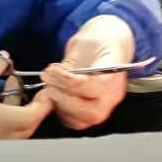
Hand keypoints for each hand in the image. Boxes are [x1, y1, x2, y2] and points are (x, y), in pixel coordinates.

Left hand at [42, 15, 135, 129]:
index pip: (92, 87)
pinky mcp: (93, 112)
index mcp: (114, 73)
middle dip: (63, 98)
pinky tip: (54, 93)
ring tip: (49, 86)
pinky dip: (61, 110)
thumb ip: (71, 61)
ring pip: (81, 120)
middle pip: (90, 112)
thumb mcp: (84, 41)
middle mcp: (112, 95)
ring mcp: (105, 106)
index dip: (68, 82)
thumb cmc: (97, 41)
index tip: (52, 70)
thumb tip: (54, 74)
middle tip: (48, 82)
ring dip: (60, 105)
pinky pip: (75, 121)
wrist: (108, 45)